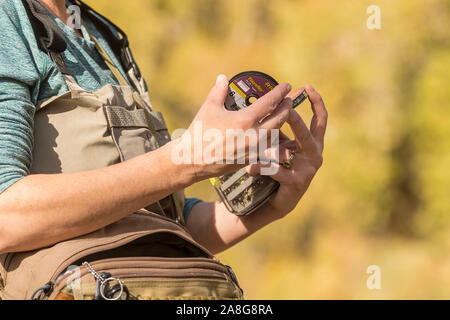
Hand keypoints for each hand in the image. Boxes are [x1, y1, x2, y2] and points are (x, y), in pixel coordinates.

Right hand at [178, 74, 292, 179]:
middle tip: (289, 100)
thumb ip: (219, 91)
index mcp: (245, 120)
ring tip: (284, 115)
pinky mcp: (251, 160)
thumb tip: (223, 78)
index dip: (280, 92)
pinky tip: (276, 136)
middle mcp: (254, 135)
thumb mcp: (209, 108)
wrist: (193, 161)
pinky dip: (275, 141)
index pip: (270, 102)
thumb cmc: (199, 133)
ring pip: (277, 134)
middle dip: (287, 107)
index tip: (286, 86)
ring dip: (283, 124)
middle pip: (280, 118)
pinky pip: (269, 149)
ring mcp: (254, 149)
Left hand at [247, 84, 327, 218]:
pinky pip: (278, 172)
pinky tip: (250, 167)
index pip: (320, 119)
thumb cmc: (279, 167)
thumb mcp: (281, 145)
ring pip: (293, 150)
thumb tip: (266, 104)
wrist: (277, 199)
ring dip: (279, 143)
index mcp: (313, 142)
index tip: (308, 87)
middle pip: (308, 132)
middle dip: (297, 120)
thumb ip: (279, 128)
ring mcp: (308, 168)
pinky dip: (263, 168)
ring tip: (266, 135)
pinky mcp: (297, 182)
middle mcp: (315, 153)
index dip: (317, 102)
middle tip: (286, 109)